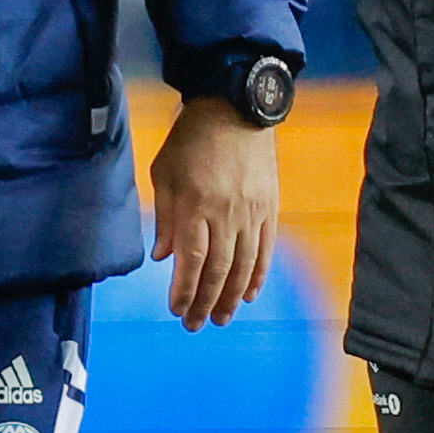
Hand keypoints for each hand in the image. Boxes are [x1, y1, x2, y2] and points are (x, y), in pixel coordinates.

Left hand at [145, 90, 279, 329]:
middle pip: (217, 271)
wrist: (235, 108)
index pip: (190, 260)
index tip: (176, 310)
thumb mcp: (164, 172)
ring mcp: (251, 212)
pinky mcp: (270, 208)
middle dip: (204, 303)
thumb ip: (163, 217)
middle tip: (195, 325)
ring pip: (243, 266)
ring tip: (221, 318)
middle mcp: (225, 214)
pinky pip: (265, 250)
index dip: (183, 291)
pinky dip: (257, 276)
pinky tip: (248, 295)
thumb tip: (163, 257)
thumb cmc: (191, 139)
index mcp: (195, 205)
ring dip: (230, 298)